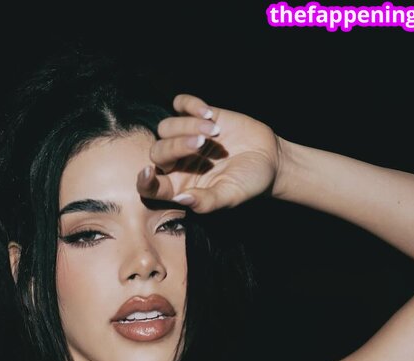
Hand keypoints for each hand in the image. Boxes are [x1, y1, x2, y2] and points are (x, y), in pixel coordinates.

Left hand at [137, 93, 281, 214]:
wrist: (269, 159)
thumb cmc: (248, 184)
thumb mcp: (229, 197)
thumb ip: (206, 202)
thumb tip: (181, 198)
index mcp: (179, 186)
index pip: (150, 187)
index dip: (144, 182)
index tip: (147, 172)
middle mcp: (177, 163)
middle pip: (157, 151)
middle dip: (176, 145)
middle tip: (202, 143)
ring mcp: (185, 137)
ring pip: (166, 127)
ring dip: (187, 125)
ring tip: (215, 131)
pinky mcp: (198, 116)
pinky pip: (180, 104)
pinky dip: (190, 105)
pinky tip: (210, 114)